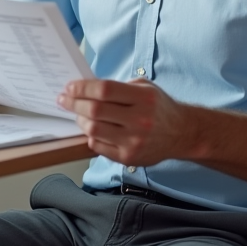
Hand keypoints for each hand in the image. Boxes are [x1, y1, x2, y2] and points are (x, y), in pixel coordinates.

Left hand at [57, 79, 195, 166]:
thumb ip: (118, 87)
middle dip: (74, 103)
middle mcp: (139, 120)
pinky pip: (98, 146)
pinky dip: (91, 136)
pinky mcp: (129, 158)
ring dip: (80, 120)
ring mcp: (134, 141)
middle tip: (64, 99)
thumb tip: (86, 88)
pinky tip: (92, 129)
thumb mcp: (145, 88)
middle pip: (95, 111)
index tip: (70, 87)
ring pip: (93, 130)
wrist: (182, 133)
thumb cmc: (159, 107)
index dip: (83, 88)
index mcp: (143, 98)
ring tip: (79, 115)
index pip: (104, 90)